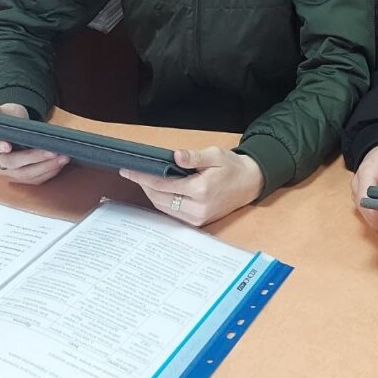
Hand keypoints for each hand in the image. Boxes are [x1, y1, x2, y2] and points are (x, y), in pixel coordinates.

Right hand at [0, 103, 69, 184]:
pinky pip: (35, 179)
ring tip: (64, 157)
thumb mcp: (2, 111)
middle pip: (13, 163)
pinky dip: (49, 172)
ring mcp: (9, 172)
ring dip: (46, 167)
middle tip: (53, 151)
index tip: (8, 146)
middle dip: (34, 158)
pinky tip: (61, 163)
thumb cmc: (9, 120)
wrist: (16, 129)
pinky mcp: (22, 177)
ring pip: (26, 174)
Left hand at [120, 146, 264, 226]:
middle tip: (133, 172)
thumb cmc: (232, 167)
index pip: (163, 184)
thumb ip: (194, 156)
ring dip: (151, 194)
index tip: (128, 170)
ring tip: (144, 179)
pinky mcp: (197, 222)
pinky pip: (172, 212)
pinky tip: (158, 190)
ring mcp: (197, 218)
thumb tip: (176, 156)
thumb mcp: (215, 155)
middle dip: (144, 185)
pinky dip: (162, 201)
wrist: (249, 184)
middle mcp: (197, 208)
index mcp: (201, 189)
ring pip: (163, 207)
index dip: (143, 177)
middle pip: (159, 198)